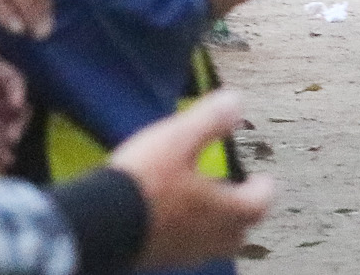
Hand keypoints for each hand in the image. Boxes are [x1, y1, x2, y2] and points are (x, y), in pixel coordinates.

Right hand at [108, 90, 275, 270]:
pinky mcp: (154, 260)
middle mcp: (206, 238)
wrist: (95, 227)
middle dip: (243, 213)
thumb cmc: (143, 182)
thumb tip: (237, 100)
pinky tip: (169, 220)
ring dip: (214, 226)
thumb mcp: (178, 139)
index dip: (265, 190)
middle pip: (238, 232)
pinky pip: (181, 250)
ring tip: (205, 206)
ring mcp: (180, 254)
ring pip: (210, 245)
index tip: (263, 179)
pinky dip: (186, 235)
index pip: (259, 205)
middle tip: (239, 196)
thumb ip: (210, 120)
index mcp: (223, 210)